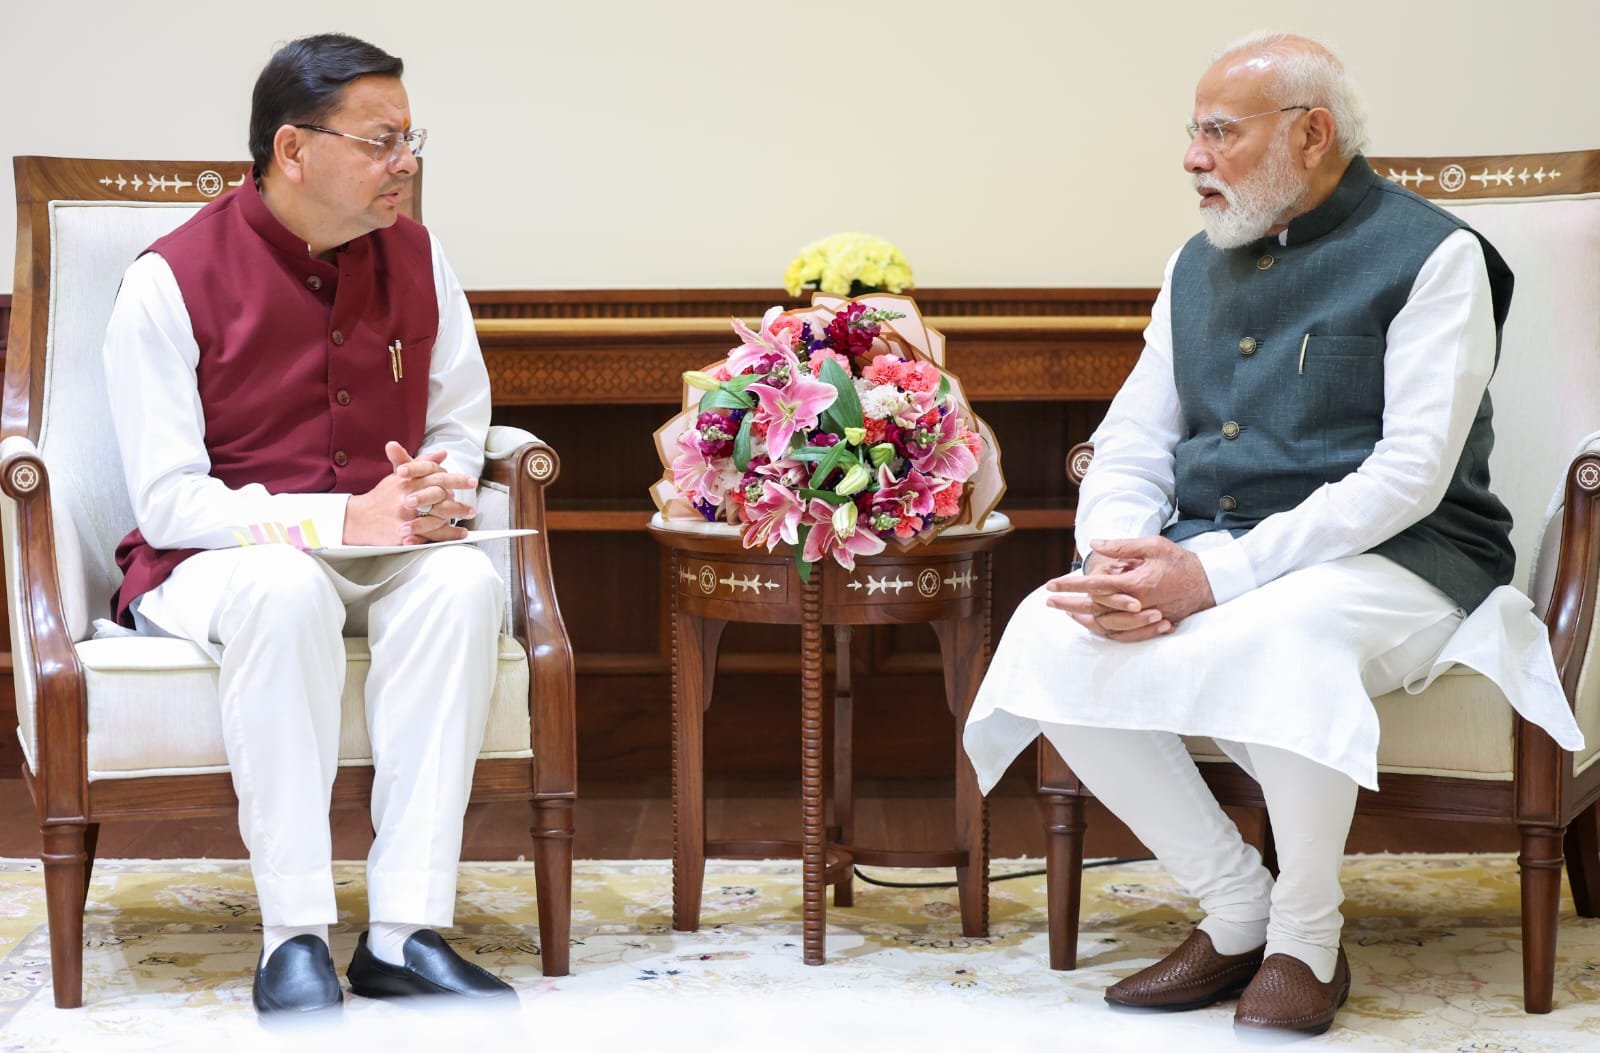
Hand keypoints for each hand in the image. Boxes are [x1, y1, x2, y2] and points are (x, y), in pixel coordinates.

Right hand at [342, 441, 477, 544]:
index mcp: (407, 481)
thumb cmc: (382, 497)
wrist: (357, 518)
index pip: (435, 476)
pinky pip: (430, 534)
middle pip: (438, 496)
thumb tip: (442, 453)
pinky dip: (447, 534)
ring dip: (456, 517)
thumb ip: (422, 463)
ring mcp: (405, 515)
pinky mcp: (404, 532)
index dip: (455, 478)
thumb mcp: (400, 476)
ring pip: (436, 516)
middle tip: (472, 505)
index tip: (471, 481)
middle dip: (458, 500)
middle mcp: (407, 496)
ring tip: (468, 517)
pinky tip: (460, 533)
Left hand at [1046, 554, 1171, 642]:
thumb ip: (1122, 547)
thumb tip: (1094, 544)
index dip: (1070, 585)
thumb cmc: (1181, 562)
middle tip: (1048, 602)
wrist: (1210, 585)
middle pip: (1093, 608)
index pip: (1094, 586)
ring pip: (1105, 623)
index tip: (1050, 585)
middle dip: (1068, 604)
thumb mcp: (1153, 546)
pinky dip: (1101, 629)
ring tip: (1064, 611)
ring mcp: (1142, 618)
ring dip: (1082, 617)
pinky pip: (1120, 633)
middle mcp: (1136, 604)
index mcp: (1135, 583)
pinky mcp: (1149, 625)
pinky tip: (1089, 623)